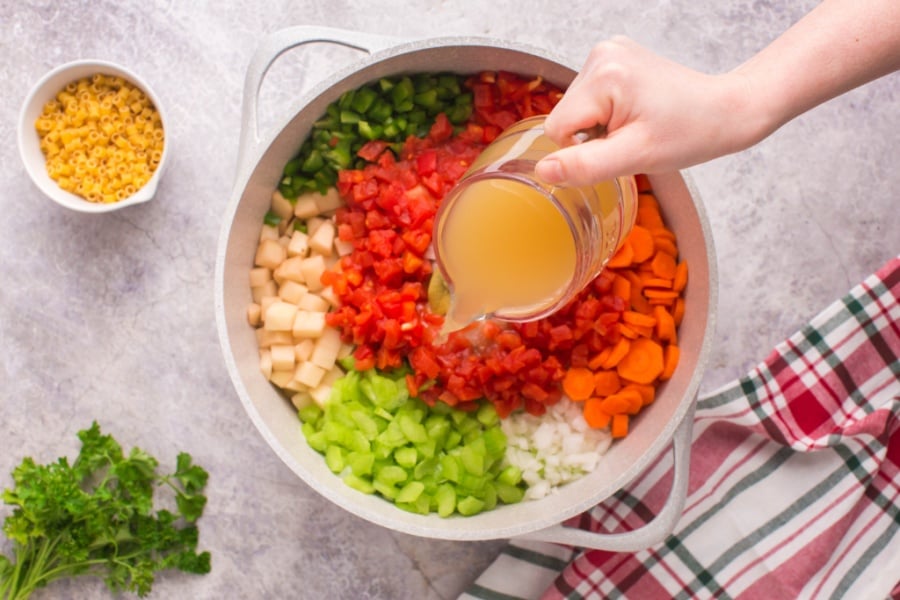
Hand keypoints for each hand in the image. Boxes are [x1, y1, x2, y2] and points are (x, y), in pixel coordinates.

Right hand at [535, 36, 766, 186]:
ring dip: (599, 126)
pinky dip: (607, 113)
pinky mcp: (613, 57)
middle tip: (631, 137)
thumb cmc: (688, 134)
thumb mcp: (635, 157)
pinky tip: (635, 112)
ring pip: (575, 108)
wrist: (724, 111)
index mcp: (604, 75)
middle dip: (591, 135)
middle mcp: (601, 54)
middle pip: (565, 116)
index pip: (557, 128)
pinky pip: (589, 98)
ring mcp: (607, 52)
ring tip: (636, 125)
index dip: (582, 149)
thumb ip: (585, 165)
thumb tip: (542, 170)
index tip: (619, 146)